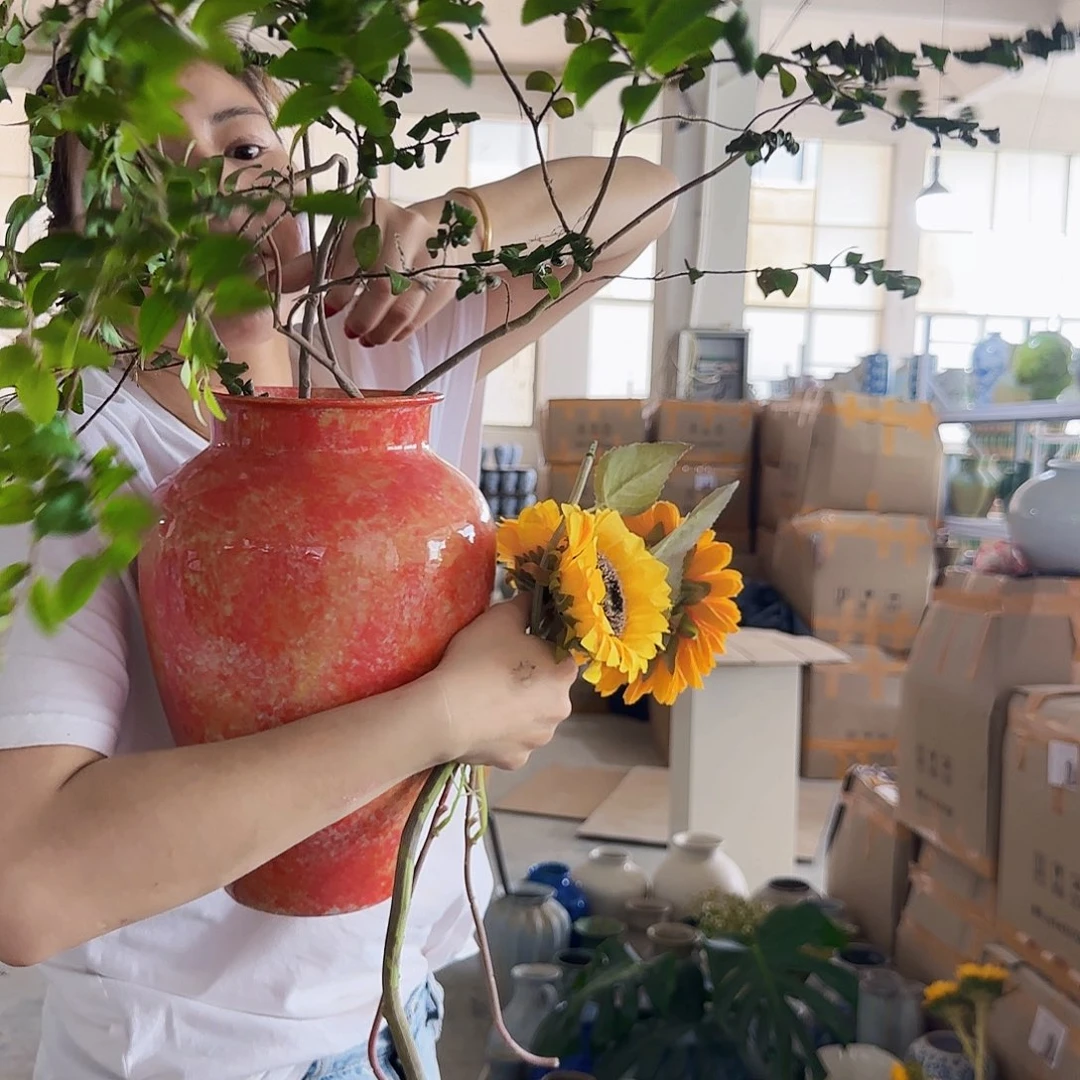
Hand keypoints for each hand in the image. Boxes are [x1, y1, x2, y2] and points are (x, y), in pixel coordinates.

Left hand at [276, 198, 468, 347]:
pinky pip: (419, 314)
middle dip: (363, 314)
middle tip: (351, 332)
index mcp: (370, 211)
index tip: (329, 310)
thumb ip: (310, 264)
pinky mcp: (445, 279)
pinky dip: (401, 330)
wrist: (442, 230)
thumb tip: (263, 284)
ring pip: (403, 303)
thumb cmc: (378, 238)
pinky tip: (388, 334)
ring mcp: (430, 254)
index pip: (351, 255)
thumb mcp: (343, 241)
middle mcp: (404, 226)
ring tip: (368, 339)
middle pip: (382, 282)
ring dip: (382, 329)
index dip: (338, 288)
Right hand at [427, 597, 576, 769]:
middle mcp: (560, 709)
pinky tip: (479, 721)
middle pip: (549, 688)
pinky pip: (511, 741)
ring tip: (485, 698)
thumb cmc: (477, 660)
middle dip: (530, 681)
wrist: (446, 713)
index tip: (517, 647)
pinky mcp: (515, 760)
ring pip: (532, 718)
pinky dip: (500, 733)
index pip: (562, 655)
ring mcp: (538, 738)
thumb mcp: (500, 617)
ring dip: (517, 709)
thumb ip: (524, 605)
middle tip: (497, 670)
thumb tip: (535, 599)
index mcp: (564, 673)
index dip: (540, 648)